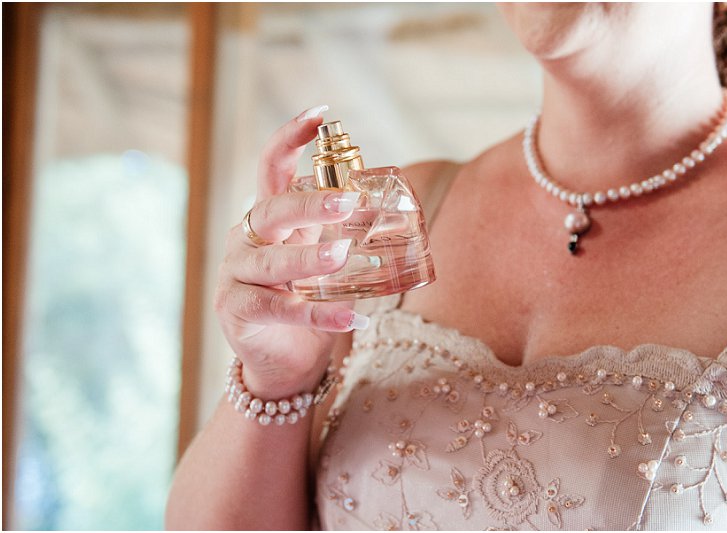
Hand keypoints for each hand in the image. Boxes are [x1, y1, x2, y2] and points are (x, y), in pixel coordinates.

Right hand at [214, 106, 368, 398]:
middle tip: (346, 203)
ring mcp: (237, 274)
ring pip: (271, 262)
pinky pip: (278, 310)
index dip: (291, 139)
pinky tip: (350, 318)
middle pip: (272, 210)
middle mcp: (248, 239)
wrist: (284, 358)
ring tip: (341, 257)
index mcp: (270, 218)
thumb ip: (338, 231)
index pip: (272, 168)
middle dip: (308, 203)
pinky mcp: (237, 311)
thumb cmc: (307, 298)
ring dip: (309, 259)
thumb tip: (388, 205)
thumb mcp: (321, 257)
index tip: (320, 115)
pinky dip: (316, 314)